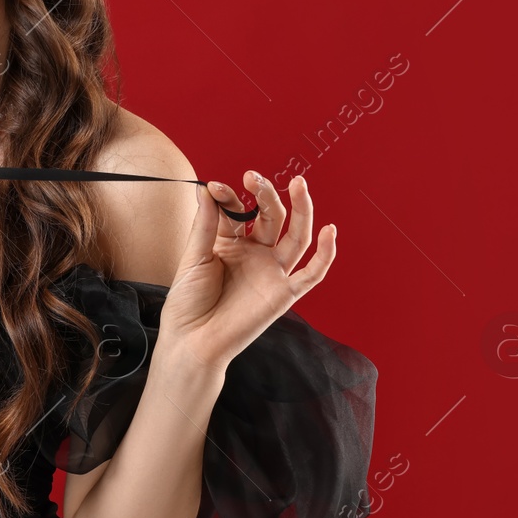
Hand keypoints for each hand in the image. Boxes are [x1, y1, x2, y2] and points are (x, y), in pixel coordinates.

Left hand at [159, 171, 335, 372]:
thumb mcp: (194, 257)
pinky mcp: (285, 293)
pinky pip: (312, 273)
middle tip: (254, 177)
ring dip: (301, 209)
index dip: (230, 196)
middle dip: (267, 194)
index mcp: (231, 243)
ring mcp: (271, 271)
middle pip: (272, 217)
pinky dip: (325, 253)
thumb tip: (207, 187)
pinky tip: (330, 230)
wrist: (193, 340)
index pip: (239, 210)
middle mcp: (255, 253)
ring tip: (300, 184)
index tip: (216, 186)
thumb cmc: (188, 302)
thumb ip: (206, 224)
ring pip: (296, 235)